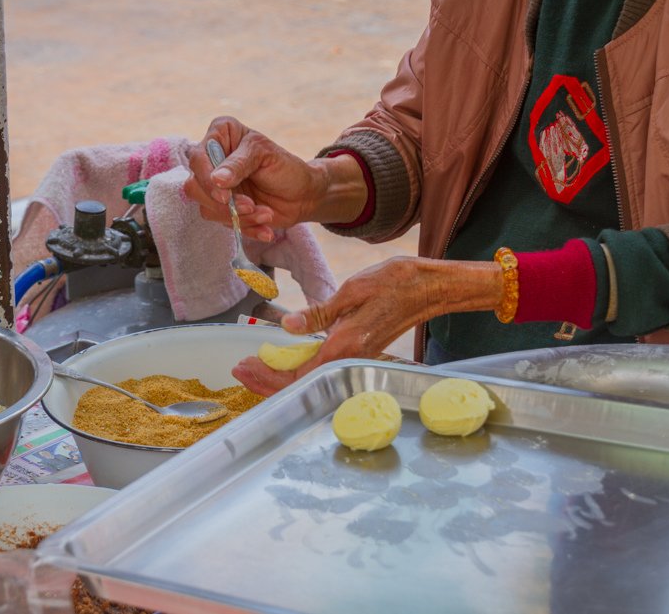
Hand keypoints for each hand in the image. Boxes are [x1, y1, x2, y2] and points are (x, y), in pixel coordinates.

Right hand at [184, 116, 362, 240]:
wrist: (303, 195)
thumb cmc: (285, 167)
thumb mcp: (265, 155)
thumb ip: (239, 164)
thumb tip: (216, 180)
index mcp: (220, 135)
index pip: (198, 158)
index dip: (207, 179)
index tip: (226, 195)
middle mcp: (212, 161)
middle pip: (195, 187)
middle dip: (224, 204)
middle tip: (251, 206)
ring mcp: (215, 187)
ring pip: (207, 209)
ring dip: (239, 217)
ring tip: (267, 214)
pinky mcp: (223, 209)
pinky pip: (223, 223)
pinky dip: (247, 229)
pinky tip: (266, 230)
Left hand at [232, 257, 502, 394]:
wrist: (429, 287)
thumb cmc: (395, 283)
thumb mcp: (350, 291)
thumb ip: (318, 313)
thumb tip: (287, 327)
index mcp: (344, 346)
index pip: (297, 374)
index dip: (268, 375)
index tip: (244, 366)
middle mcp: (349, 359)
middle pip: (301, 384)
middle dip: (267, 381)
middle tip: (239, 370)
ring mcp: (355, 358)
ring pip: (311, 379)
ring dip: (280, 376)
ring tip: (255, 366)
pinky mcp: (358, 353)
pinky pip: (323, 369)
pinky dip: (299, 369)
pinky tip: (285, 360)